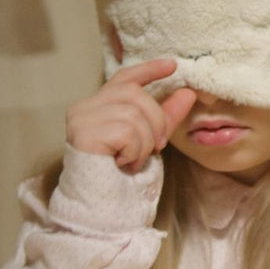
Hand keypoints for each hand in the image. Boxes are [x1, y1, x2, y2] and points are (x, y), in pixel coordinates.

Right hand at [65, 60, 196, 173]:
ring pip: (133, 114)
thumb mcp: (148, 139)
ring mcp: (81, 119)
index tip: (172, 66)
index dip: (149, 70)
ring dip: (145, 142)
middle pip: (135, 94)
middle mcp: (84, 107)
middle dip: (155, 122)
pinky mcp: (83, 134)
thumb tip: (188, 93)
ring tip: (134, 159)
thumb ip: (166, 116)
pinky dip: (135, 151)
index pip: (124, 78)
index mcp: (98, 105)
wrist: (98, 202)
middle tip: (155, 147)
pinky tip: (124, 163)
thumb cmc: (120, 170)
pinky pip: (126, 133)